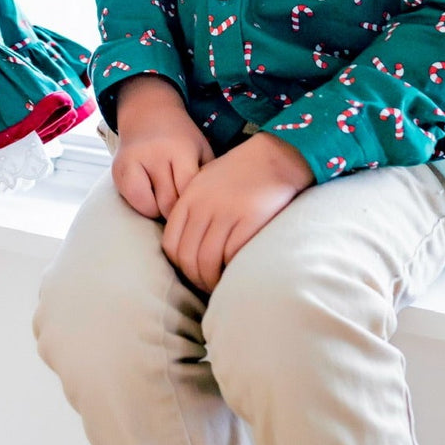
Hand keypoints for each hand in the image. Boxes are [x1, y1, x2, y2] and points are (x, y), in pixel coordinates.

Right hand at [112, 76, 212, 219]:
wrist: (147, 112)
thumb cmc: (181, 138)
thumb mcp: (201, 150)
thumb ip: (207, 177)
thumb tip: (212, 213)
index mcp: (180, 149)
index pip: (188, 191)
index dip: (196, 205)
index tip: (201, 208)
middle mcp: (154, 154)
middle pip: (170, 202)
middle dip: (179, 211)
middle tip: (185, 209)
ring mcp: (133, 162)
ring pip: (150, 207)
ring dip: (161, 211)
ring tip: (169, 202)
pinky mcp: (118, 170)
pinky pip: (134, 202)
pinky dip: (144, 207)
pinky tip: (152, 197)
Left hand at [162, 133, 314, 291]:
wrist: (274, 157)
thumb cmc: (240, 172)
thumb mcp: (206, 182)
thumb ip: (192, 209)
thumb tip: (187, 243)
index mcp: (189, 197)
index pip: (170, 244)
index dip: (180, 266)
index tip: (193, 273)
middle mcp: (203, 206)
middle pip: (187, 257)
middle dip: (196, 279)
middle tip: (210, 287)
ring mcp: (225, 214)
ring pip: (206, 262)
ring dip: (213, 281)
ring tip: (223, 285)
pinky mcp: (248, 220)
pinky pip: (231, 257)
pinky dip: (232, 271)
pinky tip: (238, 273)